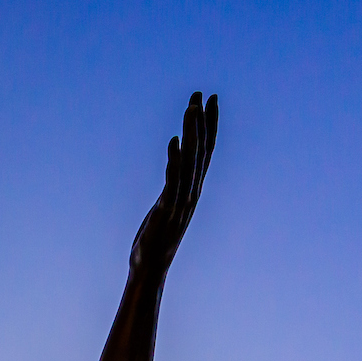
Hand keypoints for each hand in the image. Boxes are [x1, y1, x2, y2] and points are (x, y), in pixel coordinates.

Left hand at [129, 92, 217, 274]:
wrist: (150, 267)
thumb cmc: (155, 238)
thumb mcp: (167, 205)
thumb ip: (173, 183)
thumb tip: (175, 159)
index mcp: (193, 189)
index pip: (206, 150)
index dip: (210, 124)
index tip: (211, 99)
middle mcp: (192, 192)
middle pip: (201, 151)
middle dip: (201, 122)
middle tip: (200, 94)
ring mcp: (181, 201)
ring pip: (190, 161)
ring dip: (190, 134)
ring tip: (190, 108)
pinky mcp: (166, 210)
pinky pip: (173, 181)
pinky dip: (175, 161)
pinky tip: (173, 142)